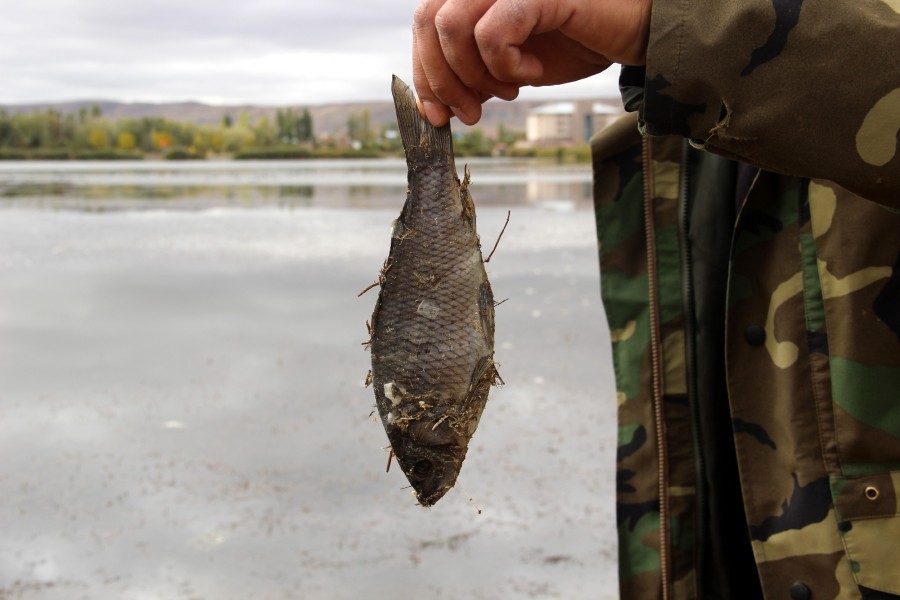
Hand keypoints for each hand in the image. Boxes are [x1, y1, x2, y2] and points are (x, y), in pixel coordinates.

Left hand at [412, 0, 651, 125]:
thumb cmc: (574, 40)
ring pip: (451, 26)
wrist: (633, 30)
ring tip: (507, 90)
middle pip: (428, 21)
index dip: (423, 71)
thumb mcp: (509, 62)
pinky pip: (493, 34)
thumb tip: (433, 105)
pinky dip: (505, 66)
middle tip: (470, 112)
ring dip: (474, 74)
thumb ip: (470, 71)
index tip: (437, 113)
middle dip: (441, 79)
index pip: (424, 20)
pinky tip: (531, 73)